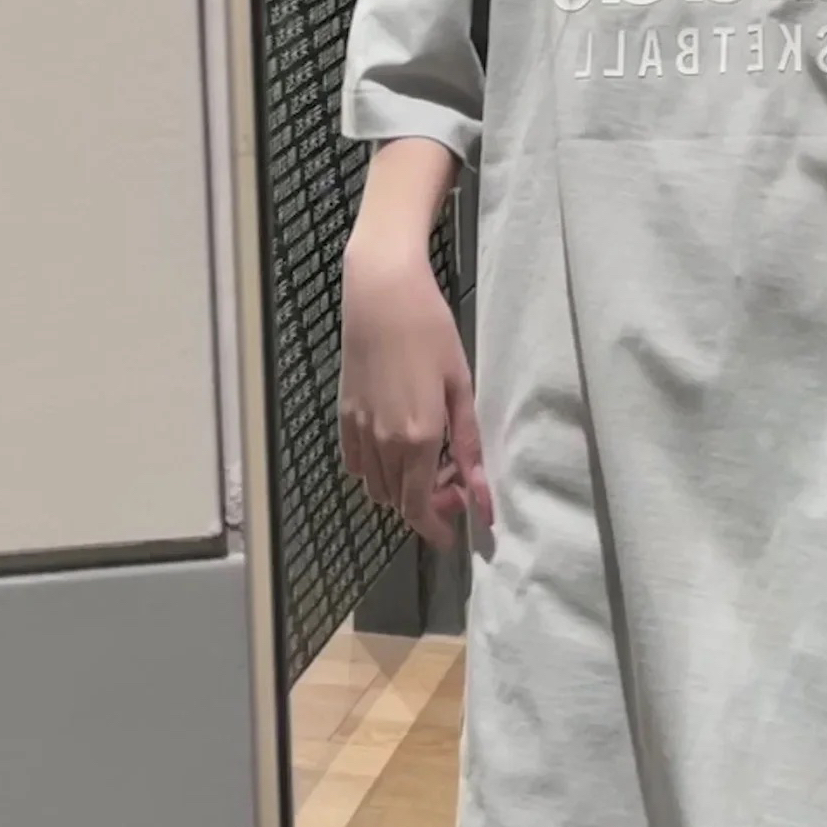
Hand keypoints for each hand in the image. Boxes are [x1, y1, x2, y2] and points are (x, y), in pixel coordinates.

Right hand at [337, 233, 491, 548]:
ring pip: (375, 487)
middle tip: (454, 480)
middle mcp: (383, 442)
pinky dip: (375, 471)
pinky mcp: (343, 416)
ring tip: (429, 460)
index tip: (456, 530)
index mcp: (417, 437)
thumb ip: (469, 445)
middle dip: (426, 504)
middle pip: (397, 501)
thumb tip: (483, 497)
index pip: (419, 507)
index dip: (436, 527)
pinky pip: (356, 464)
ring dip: (401, 488)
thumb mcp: (460, 386)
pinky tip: (396, 449)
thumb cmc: (431, 332)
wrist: (382, 296)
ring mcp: (359, 430)